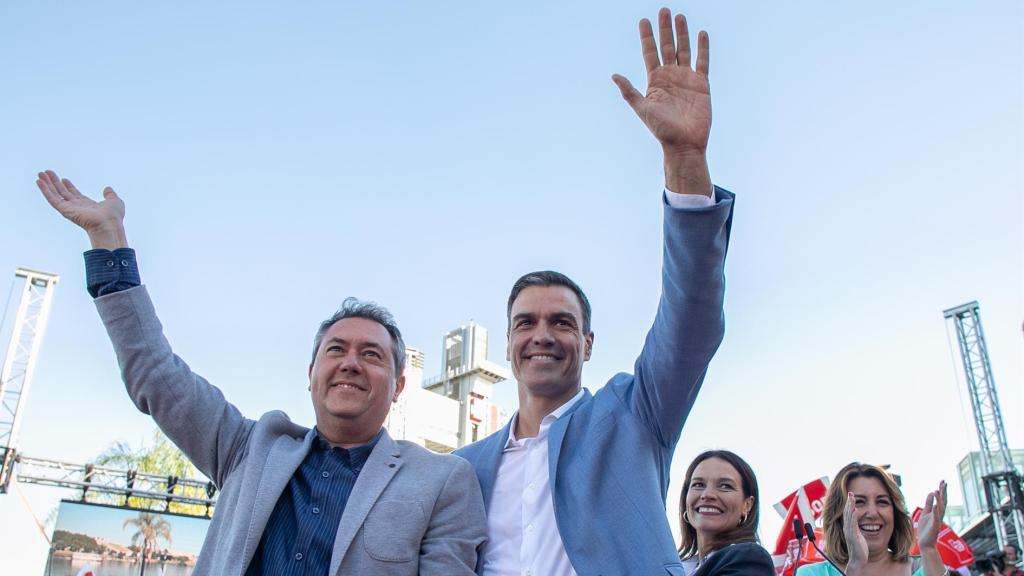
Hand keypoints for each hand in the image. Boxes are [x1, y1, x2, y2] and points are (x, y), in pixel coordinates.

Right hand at [37, 170, 127, 249]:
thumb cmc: (113, 216)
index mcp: (87, 204)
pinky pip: (52, 198)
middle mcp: (77, 206)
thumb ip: (110, 194)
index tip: (63, 179)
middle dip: (54, 182)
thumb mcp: (114, 201)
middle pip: (62, 192)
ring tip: (40, 174)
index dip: (68, 186)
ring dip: (46, 184)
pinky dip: (44, 190)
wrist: (109, 224)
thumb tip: (107, 188)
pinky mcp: (64, 210)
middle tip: (47, 173)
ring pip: (55, 194)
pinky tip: (39, 181)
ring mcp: (70, 208)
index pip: (74, 194)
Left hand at [613, 8, 712, 196]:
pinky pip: (703, 61)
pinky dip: (702, 48)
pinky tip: (701, 34)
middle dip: (664, 29)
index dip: (647, 37)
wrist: (684, 144)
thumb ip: (629, 92)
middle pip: (667, 46)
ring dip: (682, 33)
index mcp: (655, 81)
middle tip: (663, 10)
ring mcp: (686, 78)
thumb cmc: (661, 130)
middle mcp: (670, 76)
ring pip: (684, 50)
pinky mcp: (702, 84)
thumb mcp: (642, 110)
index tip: (643, 20)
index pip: (650, 52)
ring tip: (680, 16)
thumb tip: (614, 75)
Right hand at [843, 491, 869, 570]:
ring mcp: (849, 532)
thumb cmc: (860, 549)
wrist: (858, 560)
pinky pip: (852, 524)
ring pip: (848, 517)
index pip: (848, 513)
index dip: (849, 504)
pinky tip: (854, 510)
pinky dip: (853, 517)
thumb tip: (858, 518)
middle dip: (848, 502)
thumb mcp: (859, 535)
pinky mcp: (852, 536)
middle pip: (847, 513)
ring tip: (852, 498)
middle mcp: (847, 528)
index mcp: (849, 528)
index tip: (851, 495)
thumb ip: (857, 527)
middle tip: (850, 493)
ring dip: (850, 507)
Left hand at [917, 481, 946, 549]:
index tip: (942, 481)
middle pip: (943, 501)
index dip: (941, 490)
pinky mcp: (934, 526)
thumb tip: (931, 492)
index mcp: (936, 511)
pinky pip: (936, 518)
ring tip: (937, 490)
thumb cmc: (926, 529)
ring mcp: (937, 520)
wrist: (925, 543)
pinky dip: (936, 511)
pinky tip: (936, 505)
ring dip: (939, 500)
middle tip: (944, 482)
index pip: (940, 499)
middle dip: (943, 492)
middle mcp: (939, 515)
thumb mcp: (926, 513)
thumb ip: (928, 503)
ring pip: (940, 508)